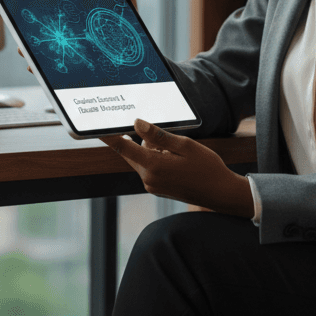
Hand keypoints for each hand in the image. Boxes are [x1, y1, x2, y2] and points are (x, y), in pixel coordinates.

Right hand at [18, 0, 132, 74]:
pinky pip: (53, 70)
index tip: (26, 2)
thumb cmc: (131, 27)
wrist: (138, 57)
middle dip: (27, 30)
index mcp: (78, 14)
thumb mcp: (125, 1)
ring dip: (30, 50)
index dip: (38, 6)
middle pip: (44, 29)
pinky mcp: (74, 68)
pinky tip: (35, 67)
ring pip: (44, 49)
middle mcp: (70, 32)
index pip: (54, 8)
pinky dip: (42, 70)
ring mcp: (71, 50)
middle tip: (20, 29)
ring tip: (24, 49)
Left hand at [98, 119, 253, 217]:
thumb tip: (137, 124)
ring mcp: (152, 185)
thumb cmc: (207, 167)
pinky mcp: (158, 187)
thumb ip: (159, 135)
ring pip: (141, 159)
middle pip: (130, 152)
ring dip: (148, 147)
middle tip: (133, 121)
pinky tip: (171, 152)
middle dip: (133, 138)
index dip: (108, 136)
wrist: (220, 194)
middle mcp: (148, 178)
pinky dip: (154, 156)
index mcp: (154, 166)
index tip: (95, 126)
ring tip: (170, 142)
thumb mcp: (186, 145)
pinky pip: (149, 167)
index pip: (123, 148)